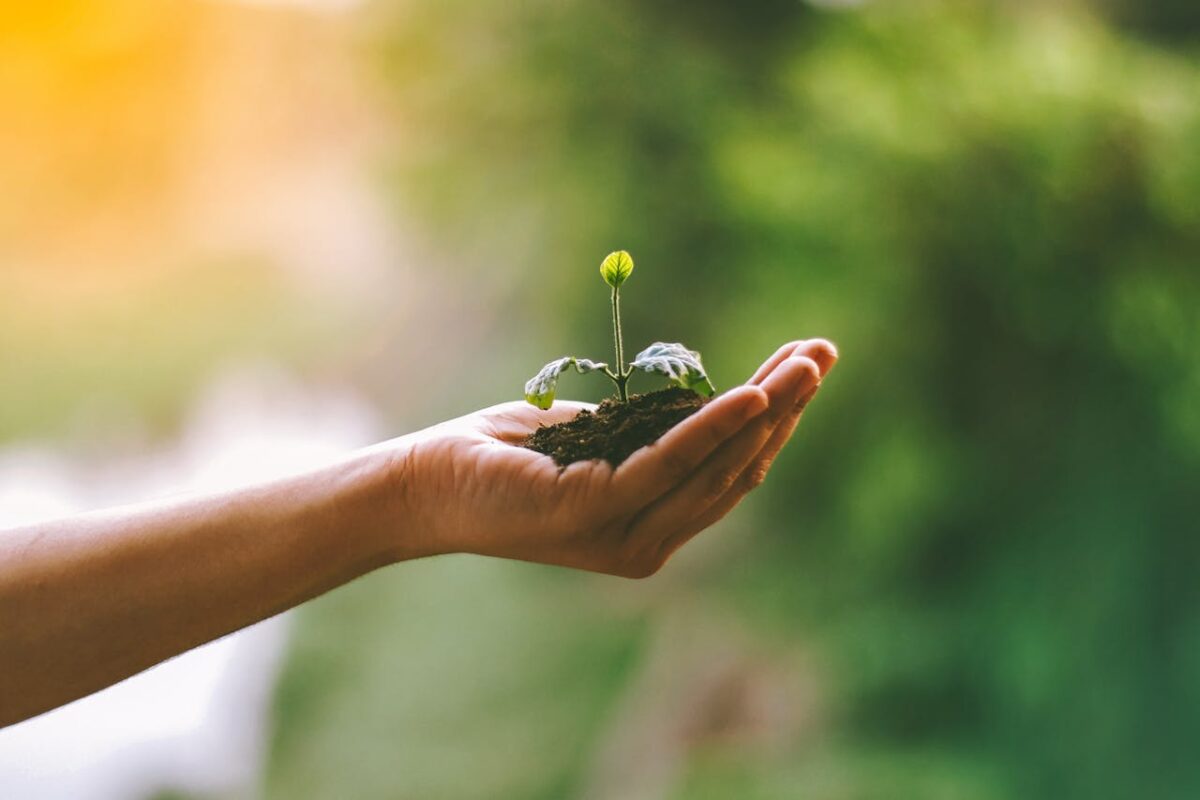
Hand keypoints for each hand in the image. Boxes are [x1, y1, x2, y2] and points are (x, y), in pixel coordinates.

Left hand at [385, 339, 836, 576]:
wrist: (427, 481)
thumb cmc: (508, 455)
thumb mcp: (599, 437)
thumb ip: (654, 434)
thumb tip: (714, 403)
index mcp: (652, 528)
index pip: (731, 474)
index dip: (775, 422)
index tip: (806, 368)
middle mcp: (649, 543)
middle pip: (738, 470)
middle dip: (787, 409)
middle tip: (824, 354)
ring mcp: (625, 535)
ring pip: (717, 467)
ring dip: (767, 409)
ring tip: (806, 364)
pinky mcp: (597, 513)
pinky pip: (671, 463)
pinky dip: (715, 427)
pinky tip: (752, 393)